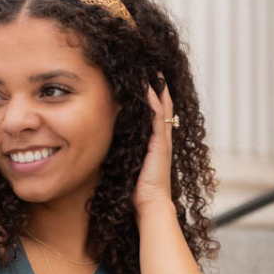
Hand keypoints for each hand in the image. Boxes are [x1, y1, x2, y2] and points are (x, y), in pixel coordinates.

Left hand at [133, 73, 177, 212]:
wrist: (151, 205)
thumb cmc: (139, 193)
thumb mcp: (130, 167)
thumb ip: (125, 155)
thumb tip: (108, 148)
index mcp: (157, 144)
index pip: (159, 115)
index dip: (156, 98)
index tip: (149, 82)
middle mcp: (163, 139)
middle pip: (165, 106)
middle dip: (160, 87)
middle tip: (154, 68)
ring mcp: (163, 140)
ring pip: (162, 107)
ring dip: (157, 88)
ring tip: (152, 70)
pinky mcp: (160, 144)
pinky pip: (157, 117)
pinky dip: (153, 101)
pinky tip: (148, 87)